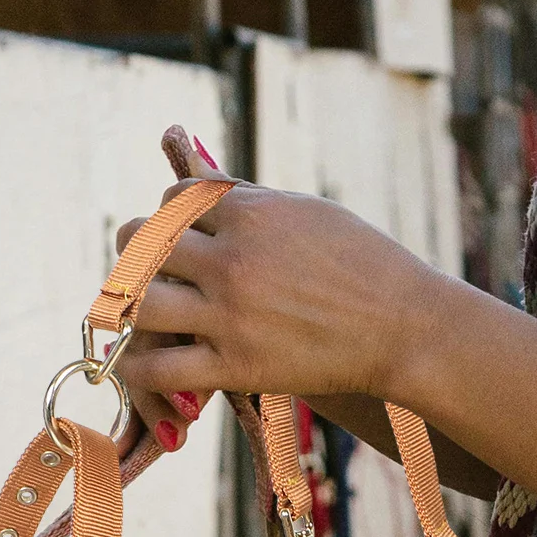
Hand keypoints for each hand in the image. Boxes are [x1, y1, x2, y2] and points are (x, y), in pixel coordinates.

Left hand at [113, 141, 435, 449]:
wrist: (406, 329)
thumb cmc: (365, 265)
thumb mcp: (307, 211)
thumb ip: (245, 196)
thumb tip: (192, 168)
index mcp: (251, 215)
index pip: (171, 203)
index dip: (167, 218)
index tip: (178, 238)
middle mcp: (234, 261)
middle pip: (140, 244)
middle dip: (137, 257)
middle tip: (150, 275)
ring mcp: (232, 315)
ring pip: (139, 303)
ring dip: (131, 308)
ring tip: (143, 316)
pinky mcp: (238, 367)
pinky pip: (159, 367)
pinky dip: (140, 367)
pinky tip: (144, 363)